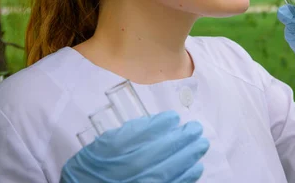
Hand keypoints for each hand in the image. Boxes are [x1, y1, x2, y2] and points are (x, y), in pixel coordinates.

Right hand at [61, 111, 209, 182]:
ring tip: (201, 144)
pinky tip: (196, 168)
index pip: (140, 134)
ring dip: (188, 156)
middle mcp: (125, 169)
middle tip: (196, 129)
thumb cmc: (94, 166)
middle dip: (182, 138)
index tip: (174, 117)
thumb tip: (157, 123)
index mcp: (112, 151)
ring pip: (169, 170)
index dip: (161, 124)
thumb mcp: (103, 144)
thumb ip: (128, 133)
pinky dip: (186, 178)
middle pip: (159, 151)